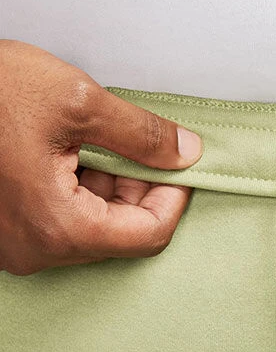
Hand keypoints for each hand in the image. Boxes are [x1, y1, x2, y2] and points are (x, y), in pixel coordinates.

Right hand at [0, 39, 203, 274]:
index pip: (150, 235)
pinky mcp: (9, 233)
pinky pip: (65, 222)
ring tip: (96, 144)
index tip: (181, 170)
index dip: (174, 199)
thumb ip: (141, 134)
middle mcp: (37, 250)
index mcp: (58, 228)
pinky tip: (74, 155)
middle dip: (141, 190)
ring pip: (95, 228)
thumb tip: (183, 152)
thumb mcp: (74, 101)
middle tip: (141, 149)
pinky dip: (83, 191)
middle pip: (123, 233)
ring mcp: (20, 246)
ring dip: (111, 189)